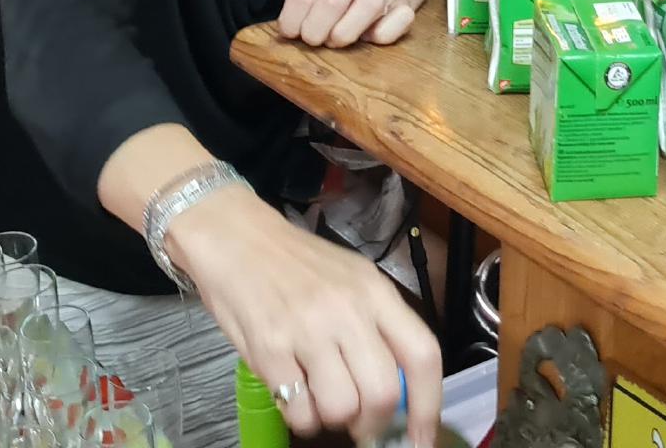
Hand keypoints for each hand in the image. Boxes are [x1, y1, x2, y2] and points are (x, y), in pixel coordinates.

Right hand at [172, 185, 440, 443]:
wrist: (237, 237)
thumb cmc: (298, 264)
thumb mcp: (352, 279)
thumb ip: (377, 326)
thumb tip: (397, 392)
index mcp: (375, 291)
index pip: (422, 354)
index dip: (428, 405)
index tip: (423, 438)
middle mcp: (348, 310)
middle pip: (383, 393)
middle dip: (374, 424)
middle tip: (360, 423)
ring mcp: (308, 330)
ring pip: (342, 409)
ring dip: (334, 420)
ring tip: (320, 399)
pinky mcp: (270, 350)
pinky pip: (299, 412)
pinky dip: (301, 417)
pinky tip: (294, 393)